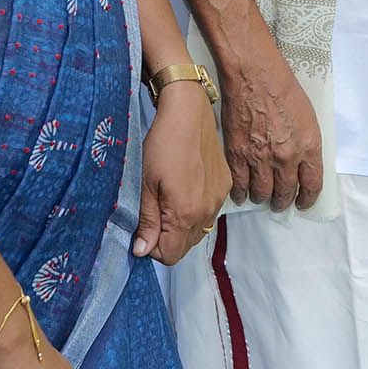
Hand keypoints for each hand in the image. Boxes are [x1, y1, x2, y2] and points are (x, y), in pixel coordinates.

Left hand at [134, 82, 225, 262]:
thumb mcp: (146, 183)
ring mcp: (219, 199)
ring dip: (182, 227)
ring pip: (198, 231)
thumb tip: (142, 251)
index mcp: (185, 213)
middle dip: (167, 239)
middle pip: (186, 247)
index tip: (144, 229)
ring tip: (168, 201)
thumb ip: (147, 221)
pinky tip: (185, 190)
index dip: (152, 248)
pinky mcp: (225, 186)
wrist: (188, 113)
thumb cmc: (163, 144)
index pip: (171, 255)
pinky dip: (196, 212)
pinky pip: (209, 213)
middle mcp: (206, 211)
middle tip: (153, 214)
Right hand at [217, 41, 322, 212]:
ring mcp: (260, 159)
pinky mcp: (237, 155)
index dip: (307, 198)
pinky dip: (241, 193)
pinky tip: (242, 194)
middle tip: (280, 202)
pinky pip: (239, 185)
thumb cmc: (282, 87)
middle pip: (285, 192)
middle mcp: (286, 158)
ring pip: (262, 193)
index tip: (303, 202)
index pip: (312, 185)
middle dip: (283, 201)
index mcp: (308, 147)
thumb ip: (306, 143)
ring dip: (262, 197)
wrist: (253, 75)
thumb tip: (303, 162)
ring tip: (261, 197)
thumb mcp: (308, 117)